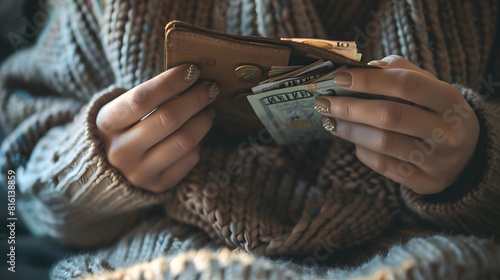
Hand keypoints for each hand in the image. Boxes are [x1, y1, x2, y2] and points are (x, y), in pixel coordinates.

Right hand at [96, 64, 218, 192]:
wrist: (104, 171)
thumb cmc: (119, 130)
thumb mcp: (120, 111)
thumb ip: (148, 97)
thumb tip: (190, 78)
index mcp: (107, 125)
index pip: (142, 99)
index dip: (171, 82)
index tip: (192, 70)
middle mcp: (121, 151)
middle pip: (169, 119)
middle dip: (196, 98)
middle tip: (211, 87)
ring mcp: (140, 172)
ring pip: (184, 141)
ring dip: (203, 120)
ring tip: (209, 109)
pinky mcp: (158, 185)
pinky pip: (189, 159)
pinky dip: (197, 143)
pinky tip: (196, 132)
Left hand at [314, 55, 479, 193]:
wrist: (469, 155)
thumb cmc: (437, 112)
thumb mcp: (430, 87)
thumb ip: (400, 71)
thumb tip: (362, 68)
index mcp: (450, 100)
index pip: (407, 84)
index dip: (370, 80)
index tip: (340, 78)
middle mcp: (448, 132)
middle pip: (390, 116)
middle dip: (351, 108)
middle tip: (324, 102)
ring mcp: (438, 161)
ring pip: (383, 143)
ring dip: (349, 130)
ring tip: (329, 120)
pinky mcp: (426, 182)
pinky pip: (384, 166)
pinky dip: (362, 151)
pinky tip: (352, 140)